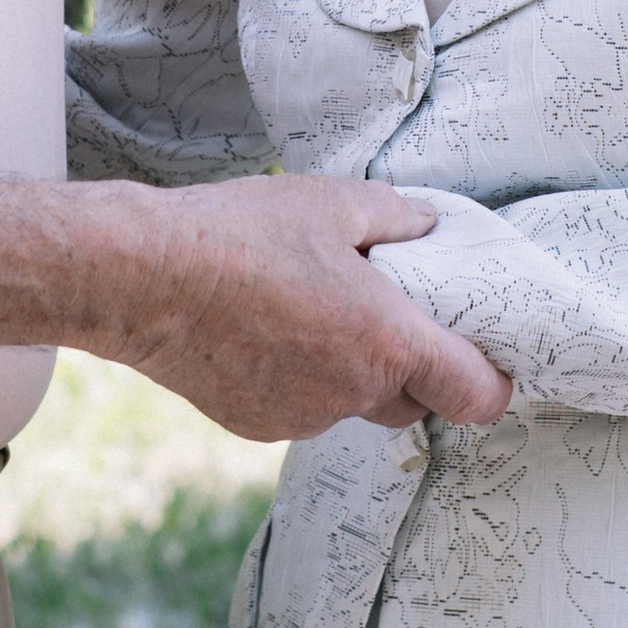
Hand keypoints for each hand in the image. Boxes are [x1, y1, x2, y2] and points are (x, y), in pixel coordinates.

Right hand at [96, 172, 512, 441]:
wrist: (140, 278)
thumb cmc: (238, 234)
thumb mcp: (333, 201)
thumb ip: (399, 218)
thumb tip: (431, 227)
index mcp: (387, 342)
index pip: (478, 396)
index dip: (488, 378)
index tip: (476, 352)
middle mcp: (352, 394)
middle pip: (414, 402)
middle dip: (410, 367)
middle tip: (377, 311)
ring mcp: (303, 419)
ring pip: (352, 403)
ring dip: (347, 370)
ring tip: (301, 308)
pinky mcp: (257, 427)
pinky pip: (301, 408)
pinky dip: (296, 378)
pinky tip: (258, 330)